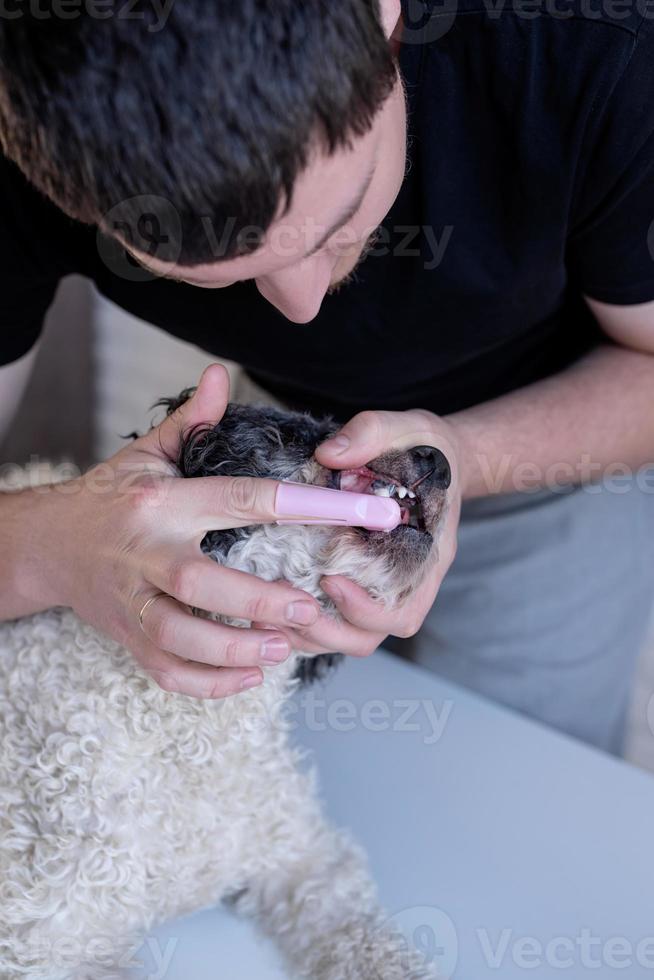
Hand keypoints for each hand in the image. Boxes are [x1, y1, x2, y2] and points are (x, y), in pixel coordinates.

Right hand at [28, 365, 321, 698]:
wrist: (48, 544)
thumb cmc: (111, 496)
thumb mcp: (146, 452)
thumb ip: (191, 421)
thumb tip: (221, 375)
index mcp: (163, 501)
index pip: (242, 498)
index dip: (309, 505)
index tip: (367, 513)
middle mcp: (145, 551)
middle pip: (198, 581)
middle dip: (255, 601)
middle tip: (307, 609)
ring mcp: (132, 599)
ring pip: (178, 634)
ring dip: (232, 649)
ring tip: (280, 650)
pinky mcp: (126, 636)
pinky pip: (165, 669)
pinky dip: (207, 683)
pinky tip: (248, 678)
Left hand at [256, 410, 461, 657]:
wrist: (437, 457)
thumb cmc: (424, 447)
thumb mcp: (404, 428)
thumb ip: (370, 435)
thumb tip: (329, 454)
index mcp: (427, 554)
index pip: (403, 609)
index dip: (365, 609)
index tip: (329, 579)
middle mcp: (407, 581)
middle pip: (370, 635)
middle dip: (325, 630)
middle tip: (283, 601)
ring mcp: (383, 586)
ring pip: (349, 637)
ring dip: (308, 633)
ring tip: (267, 610)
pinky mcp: (360, 583)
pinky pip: (334, 621)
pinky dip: (304, 622)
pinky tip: (271, 602)